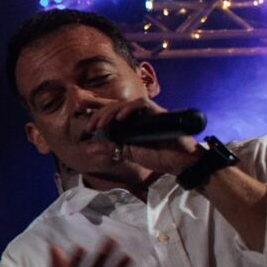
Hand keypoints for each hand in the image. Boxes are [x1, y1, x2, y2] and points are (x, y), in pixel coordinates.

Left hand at [83, 96, 202, 177]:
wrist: (179, 163)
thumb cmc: (157, 157)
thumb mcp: (127, 154)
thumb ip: (109, 149)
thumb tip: (88, 148)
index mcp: (129, 124)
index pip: (109, 114)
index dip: (97, 119)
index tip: (88, 130)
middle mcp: (137, 116)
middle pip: (114, 106)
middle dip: (100, 115)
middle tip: (92, 127)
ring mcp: (147, 113)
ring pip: (125, 103)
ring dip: (111, 111)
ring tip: (102, 124)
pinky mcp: (158, 113)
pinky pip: (142, 103)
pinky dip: (129, 108)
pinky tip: (120, 118)